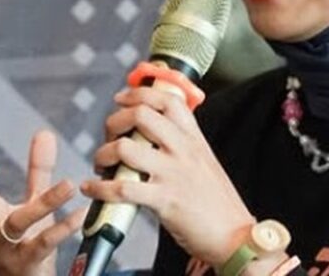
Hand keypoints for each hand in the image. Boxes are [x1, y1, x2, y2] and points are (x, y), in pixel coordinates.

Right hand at [0, 130, 87, 275]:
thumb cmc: (24, 240)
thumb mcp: (29, 201)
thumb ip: (37, 170)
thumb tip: (45, 133)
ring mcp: (4, 248)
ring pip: (16, 224)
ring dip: (43, 204)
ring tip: (68, 185)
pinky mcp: (26, 262)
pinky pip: (43, 244)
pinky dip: (62, 229)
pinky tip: (80, 214)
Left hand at [80, 86, 255, 267]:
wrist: (235, 236)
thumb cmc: (218, 203)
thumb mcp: (205, 162)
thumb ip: (182, 146)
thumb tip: (152, 136)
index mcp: (194, 138)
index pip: (167, 100)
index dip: (139, 93)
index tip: (122, 98)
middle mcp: (183, 150)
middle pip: (141, 114)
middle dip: (114, 121)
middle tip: (109, 135)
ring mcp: (173, 173)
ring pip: (125, 148)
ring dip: (103, 154)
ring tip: (100, 163)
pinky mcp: (164, 200)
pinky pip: (121, 187)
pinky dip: (99, 187)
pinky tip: (92, 188)